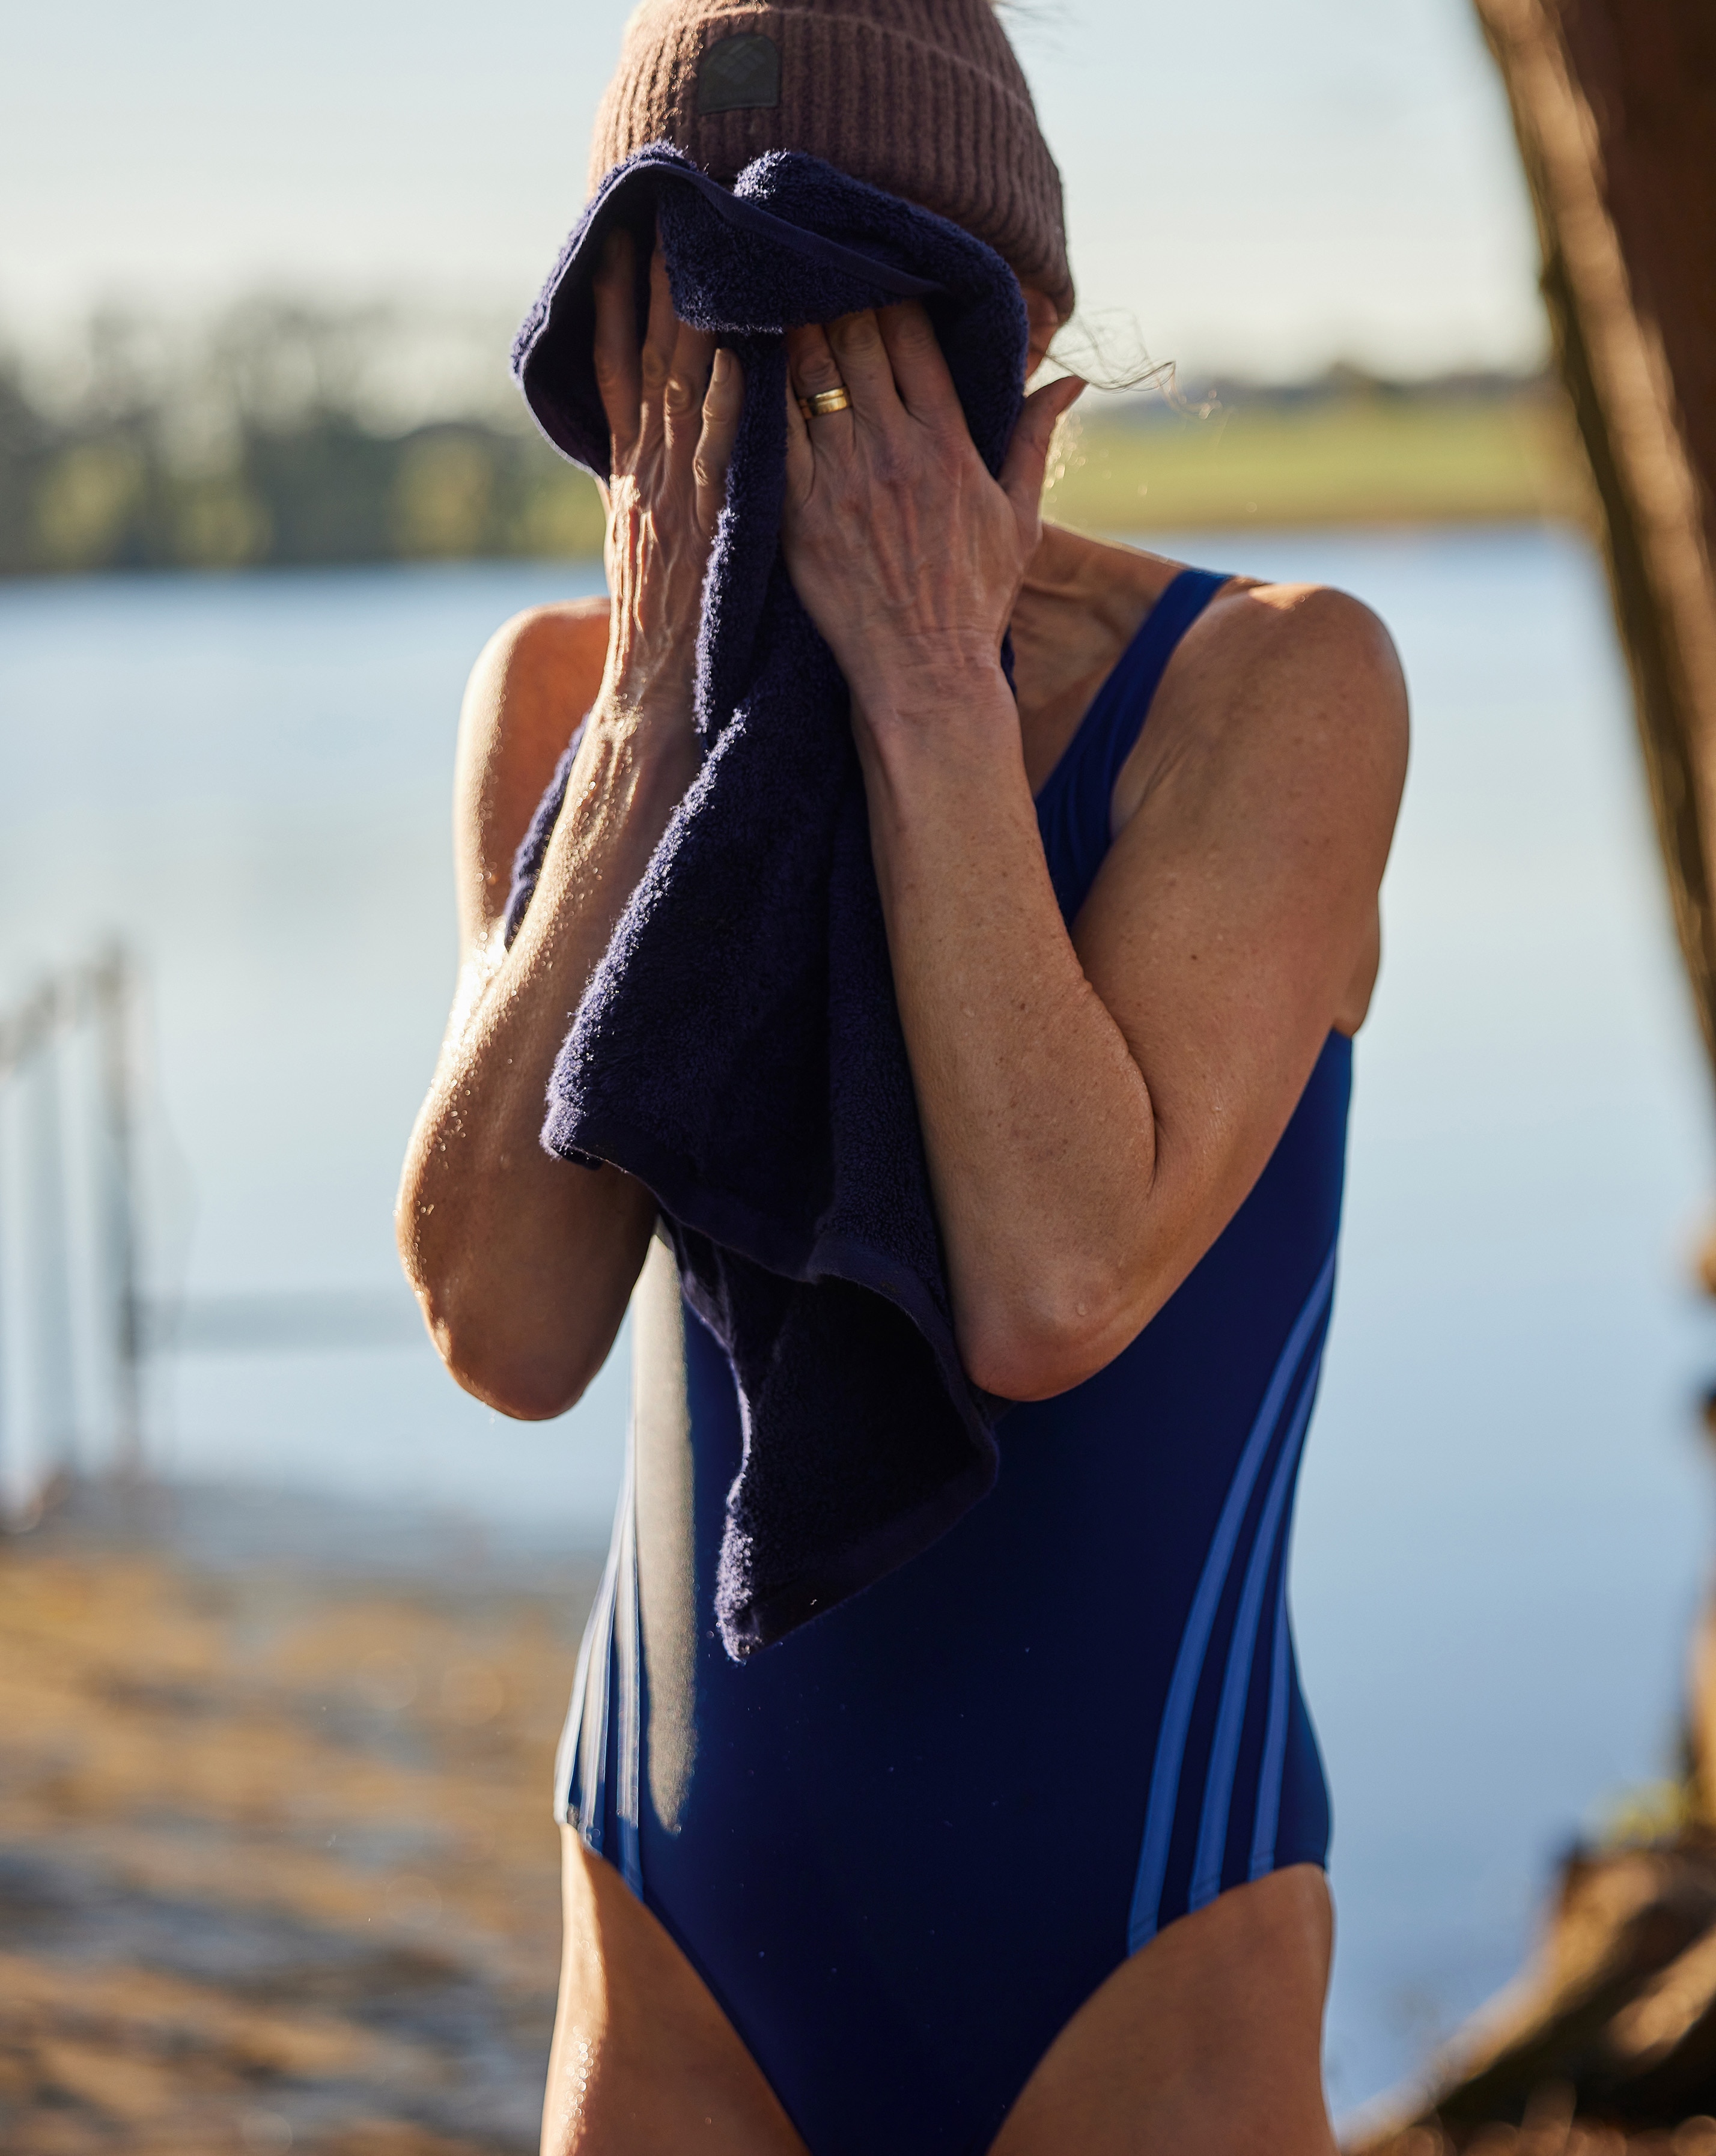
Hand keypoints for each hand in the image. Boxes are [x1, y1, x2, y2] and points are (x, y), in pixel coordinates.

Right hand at [592, 222, 741, 717]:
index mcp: (629, 477)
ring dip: (689, 322)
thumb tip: (646, 446)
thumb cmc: (664, 633)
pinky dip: (725, 404)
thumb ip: (646, 491)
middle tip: (668, 213)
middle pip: (643, 362)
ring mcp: (668, 500)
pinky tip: (744, 355)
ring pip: (674, 394)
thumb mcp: (640, 548)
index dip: (617, 307)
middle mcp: (641, 477)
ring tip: (705, 253)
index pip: (618, 372)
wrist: (654, 702)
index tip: (622, 243)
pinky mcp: (701, 530)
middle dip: (652, 287)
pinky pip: (715, 458)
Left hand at [780, 303, 1082, 719]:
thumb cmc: (975, 602)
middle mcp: (895, 450)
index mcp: (949, 442)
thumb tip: (1070, 378)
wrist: (926, 675)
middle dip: (835, 293)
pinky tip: (745, 355)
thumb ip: (1036, 439)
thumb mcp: (1021, 519)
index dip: (891, 292)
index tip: (872, 266)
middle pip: (857, 341)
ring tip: (774, 290)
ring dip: (793, 325)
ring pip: (809, 374)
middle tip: (813, 262)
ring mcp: (844, 480)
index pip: (914, 339)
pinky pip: (773, 432)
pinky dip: (760, 389)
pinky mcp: (801, 514)